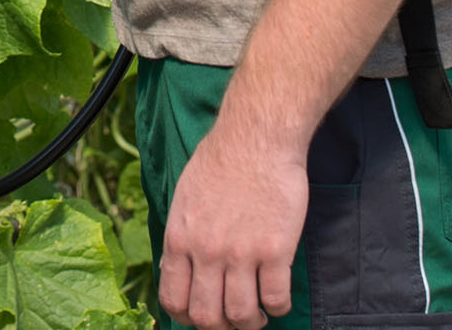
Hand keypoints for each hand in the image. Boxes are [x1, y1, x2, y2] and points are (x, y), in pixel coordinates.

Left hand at [156, 123, 307, 329]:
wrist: (255, 139)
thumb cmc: (220, 162)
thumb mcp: (184, 199)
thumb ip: (182, 237)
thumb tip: (178, 270)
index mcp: (179, 239)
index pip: (173, 299)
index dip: (187, 317)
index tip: (202, 315)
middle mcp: (206, 251)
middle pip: (207, 317)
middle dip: (221, 327)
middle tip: (233, 318)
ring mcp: (241, 253)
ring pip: (241, 315)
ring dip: (251, 322)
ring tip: (258, 313)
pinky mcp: (275, 249)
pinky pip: (276, 299)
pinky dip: (278, 307)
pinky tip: (278, 298)